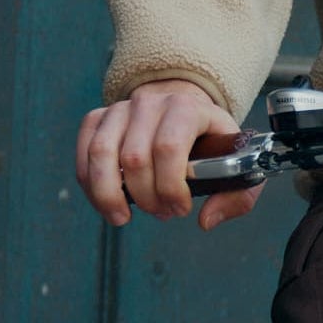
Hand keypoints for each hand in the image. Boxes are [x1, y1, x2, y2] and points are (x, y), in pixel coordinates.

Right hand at [76, 78, 263, 230]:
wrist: (184, 109)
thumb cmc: (212, 143)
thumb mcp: (238, 164)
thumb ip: (237, 197)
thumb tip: (206, 220)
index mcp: (187, 109)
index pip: (169, 148)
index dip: (171, 188)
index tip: (181, 209)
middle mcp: (150, 103)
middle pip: (135, 158)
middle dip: (146, 198)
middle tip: (162, 213)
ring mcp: (120, 108)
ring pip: (102, 155)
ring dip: (109, 196)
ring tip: (123, 217)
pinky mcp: (98, 118)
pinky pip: (84, 153)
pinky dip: (90, 185)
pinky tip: (106, 203)